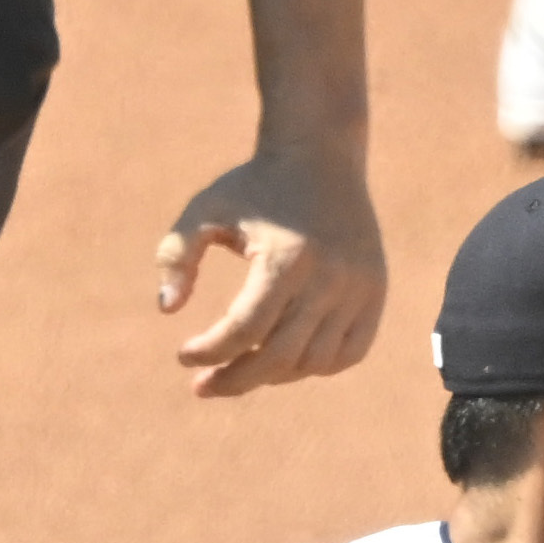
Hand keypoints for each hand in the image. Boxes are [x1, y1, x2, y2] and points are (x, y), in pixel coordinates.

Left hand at [154, 148, 386, 398]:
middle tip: (203, 387)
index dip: (209, 351)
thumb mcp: (205, 208)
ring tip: (240, 369)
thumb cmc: (254, 185)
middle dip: (235, 379)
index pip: (245, 329)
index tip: (183, 356)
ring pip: (314, 362)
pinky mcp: (375, 292)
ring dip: (273, 376)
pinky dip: (316, 367)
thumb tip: (168, 310)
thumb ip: (176, 255)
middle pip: (279, 356)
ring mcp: (359, 288)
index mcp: (286, 257)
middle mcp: (330, 277)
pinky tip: (284, 362)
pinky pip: (350, 353)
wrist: (321, 155)